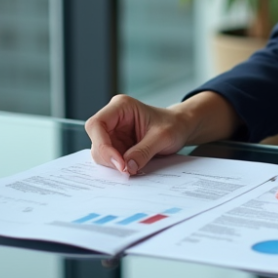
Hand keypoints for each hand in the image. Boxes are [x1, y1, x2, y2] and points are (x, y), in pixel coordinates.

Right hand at [84, 91, 237, 175]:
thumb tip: (127, 167)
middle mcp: (113, 118)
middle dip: (108, 158)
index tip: (119, 163)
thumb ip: (143, 151)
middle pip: (96, 141)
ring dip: (113, 164)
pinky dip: (118, 166)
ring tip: (132, 168)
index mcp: (121, 107)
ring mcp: (114, 132)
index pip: (97, 124)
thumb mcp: (163, 137)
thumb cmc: (173, 125)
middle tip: (126, 170)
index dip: (103, 145)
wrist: (181, 128)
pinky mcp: (117, 145)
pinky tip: (131, 168)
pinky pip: (109, 159)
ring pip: (100, 153)